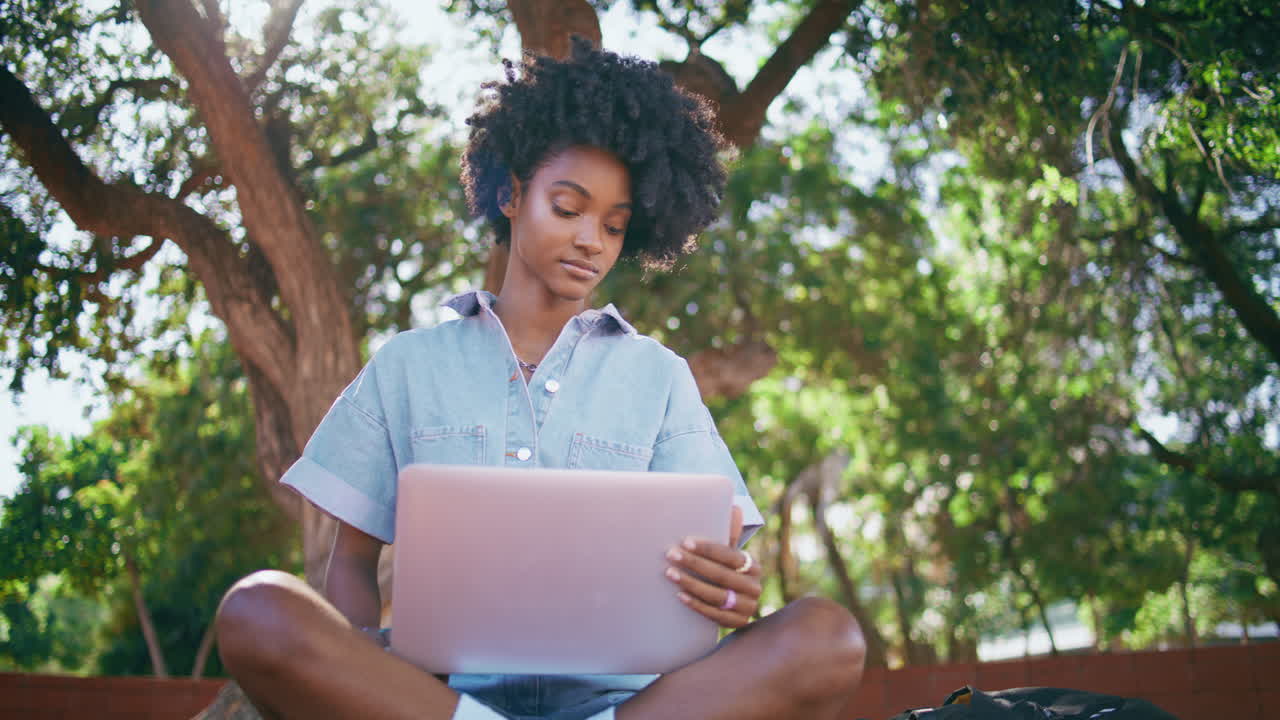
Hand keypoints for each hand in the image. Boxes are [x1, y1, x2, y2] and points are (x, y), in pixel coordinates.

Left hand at [665, 505, 762, 628]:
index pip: (731, 555)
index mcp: (754, 566)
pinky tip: (680, 596)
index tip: (685, 542)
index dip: (708, 549)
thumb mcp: (728, 555)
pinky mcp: (737, 624)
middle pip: (722, 575)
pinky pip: (715, 615)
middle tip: (671, 554)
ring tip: (670, 573)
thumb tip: (735, 507)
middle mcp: (754, 587)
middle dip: (694, 564)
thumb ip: (729, 533)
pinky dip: (697, 605)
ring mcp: (748, 608)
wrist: (733, 606)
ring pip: (717, 595)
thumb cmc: (725, 573)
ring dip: (691, 584)